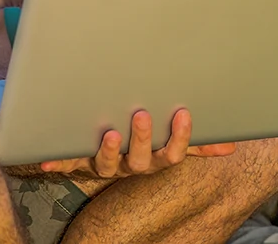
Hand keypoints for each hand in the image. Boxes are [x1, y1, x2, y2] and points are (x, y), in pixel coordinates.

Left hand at [38, 109, 235, 179]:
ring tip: (109, 134)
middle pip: (141, 160)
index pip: (173, 153)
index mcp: (155, 157)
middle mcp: (132, 164)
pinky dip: (57, 161)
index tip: (183, 113)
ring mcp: (106, 164)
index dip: (180, 137)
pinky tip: (46, 158)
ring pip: (108, 165)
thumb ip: (197, 141)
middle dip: (142, 139)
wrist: (107, 147)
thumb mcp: (171, 139)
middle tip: (142, 115)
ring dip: (109, 151)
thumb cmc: (145, 140)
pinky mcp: (79, 161)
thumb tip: (231, 146)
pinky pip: (69, 163)